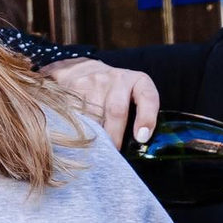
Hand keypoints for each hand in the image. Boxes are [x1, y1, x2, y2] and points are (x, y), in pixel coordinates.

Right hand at [39, 58, 158, 150]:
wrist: (84, 69)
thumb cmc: (116, 91)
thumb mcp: (134, 95)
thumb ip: (141, 115)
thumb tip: (141, 146)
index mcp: (138, 81)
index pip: (147, 97)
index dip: (146, 118)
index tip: (142, 138)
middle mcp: (118, 79)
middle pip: (116, 110)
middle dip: (114, 136)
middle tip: (113, 153)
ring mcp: (94, 81)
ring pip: (94, 115)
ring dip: (94, 135)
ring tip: (95, 150)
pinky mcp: (75, 86)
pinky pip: (77, 113)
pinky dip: (78, 128)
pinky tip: (78, 137)